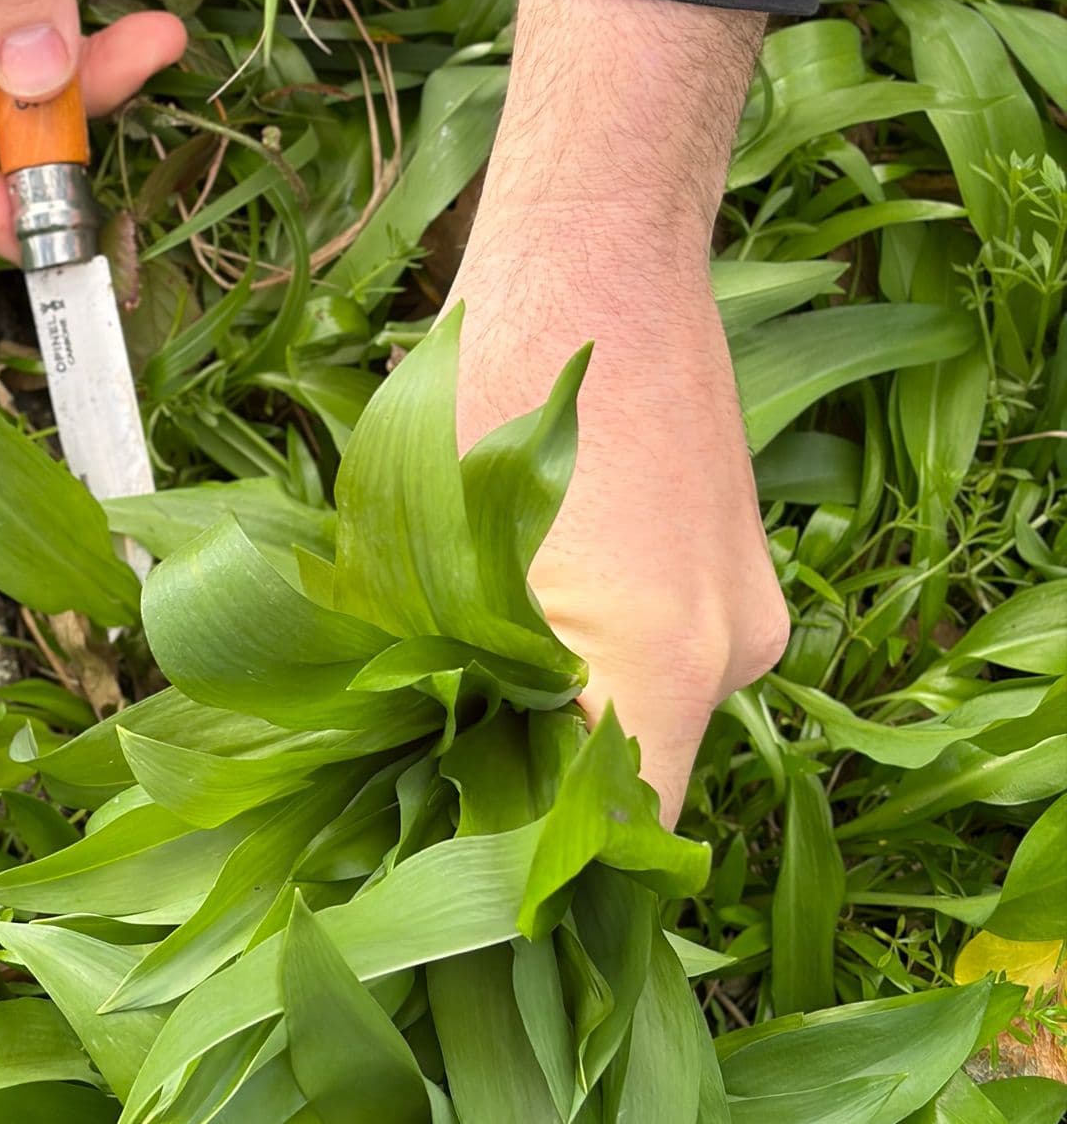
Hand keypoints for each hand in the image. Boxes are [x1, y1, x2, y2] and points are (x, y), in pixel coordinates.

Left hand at [450, 0, 789, 824]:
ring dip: (557, 719)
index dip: (523, 877)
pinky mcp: (736, 574)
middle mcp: (730, 656)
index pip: (609, 844)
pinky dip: (592, 662)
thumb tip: (375, 775)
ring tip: (456, 681)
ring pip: (641, 720)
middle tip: (419, 780)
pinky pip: (661, 659)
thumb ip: (422, 672)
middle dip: (526, 794)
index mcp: (657, 661)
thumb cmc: (495, 370)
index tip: (436, 876)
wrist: (600, 246)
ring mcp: (747, 611)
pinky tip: (515, 612)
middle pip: (627, 786)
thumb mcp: (425, 535)